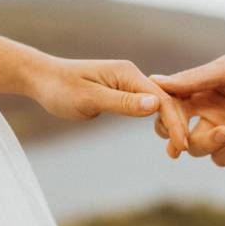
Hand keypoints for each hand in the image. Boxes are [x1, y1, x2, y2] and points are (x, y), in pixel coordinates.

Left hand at [29, 57, 189, 153]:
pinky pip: (145, 106)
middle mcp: (132, 75)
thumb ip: (122, 103)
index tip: (182, 145)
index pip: (161, 99)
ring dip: (170, 123)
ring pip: (157, 104)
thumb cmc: (60, 88)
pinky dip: (157, 119)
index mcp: (128, 73)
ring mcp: (127, 83)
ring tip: (178, 147)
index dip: (174, 122)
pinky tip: (164, 133)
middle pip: (164, 100)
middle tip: (183, 152)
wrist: (41, 78)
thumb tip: (155, 106)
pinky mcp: (121, 92)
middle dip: (177, 124)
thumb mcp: (90, 98)